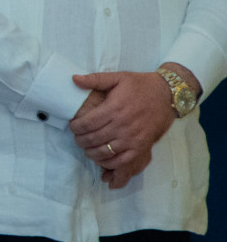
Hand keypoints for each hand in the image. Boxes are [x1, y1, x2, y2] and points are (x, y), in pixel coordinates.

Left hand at [70, 70, 176, 187]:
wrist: (168, 95)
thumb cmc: (141, 85)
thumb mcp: (118, 77)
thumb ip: (95, 79)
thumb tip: (74, 79)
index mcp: (114, 109)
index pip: (87, 124)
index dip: (75, 127)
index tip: (73, 126)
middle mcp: (122, 125)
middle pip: (93, 139)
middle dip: (80, 141)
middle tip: (78, 138)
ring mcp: (132, 138)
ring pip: (105, 152)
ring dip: (91, 153)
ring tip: (87, 148)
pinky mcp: (142, 146)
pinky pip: (122, 160)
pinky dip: (109, 163)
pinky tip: (102, 159)